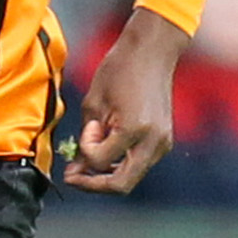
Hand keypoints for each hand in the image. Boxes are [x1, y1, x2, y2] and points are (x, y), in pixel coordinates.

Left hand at [65, 7, 183, 193]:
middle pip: (121, 185)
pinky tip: (107, 150)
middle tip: (73, 177)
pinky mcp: (164, 141)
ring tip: (88, 159)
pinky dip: (120, 164)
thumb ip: (86, 139)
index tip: (88, 127)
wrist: (151, 52)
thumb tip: (78, 168)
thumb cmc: (120, 70)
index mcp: (134, 129)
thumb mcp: (94, 103)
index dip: (85, 149)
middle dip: (93, 184)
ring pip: (131, 178)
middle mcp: (153, 142)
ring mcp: (162, 144)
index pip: (100, 160)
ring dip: (106, 174)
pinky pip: (139, 164)